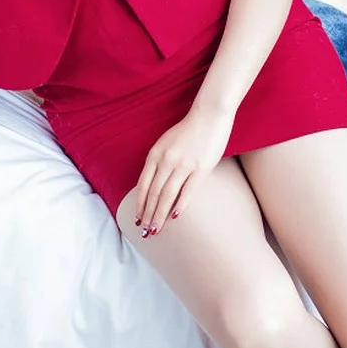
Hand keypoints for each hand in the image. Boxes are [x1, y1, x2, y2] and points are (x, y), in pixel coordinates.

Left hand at [134, 103, 233, 236]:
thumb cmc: (188, 131)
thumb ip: (158, 162)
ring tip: (156, 229)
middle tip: (145, 231)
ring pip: (167, 195)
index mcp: (155, 154)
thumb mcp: (166, 144)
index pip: (144, 185)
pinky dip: (180, 205)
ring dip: (160, 215)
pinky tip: (175, 217)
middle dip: (148, 215)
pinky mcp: (200, 168)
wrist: (209, 115)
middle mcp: (166, 160)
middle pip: (154, 193)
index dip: (140, 204)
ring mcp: (183, 165)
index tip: (137, 219)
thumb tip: (153, 186)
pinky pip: (188, 191)